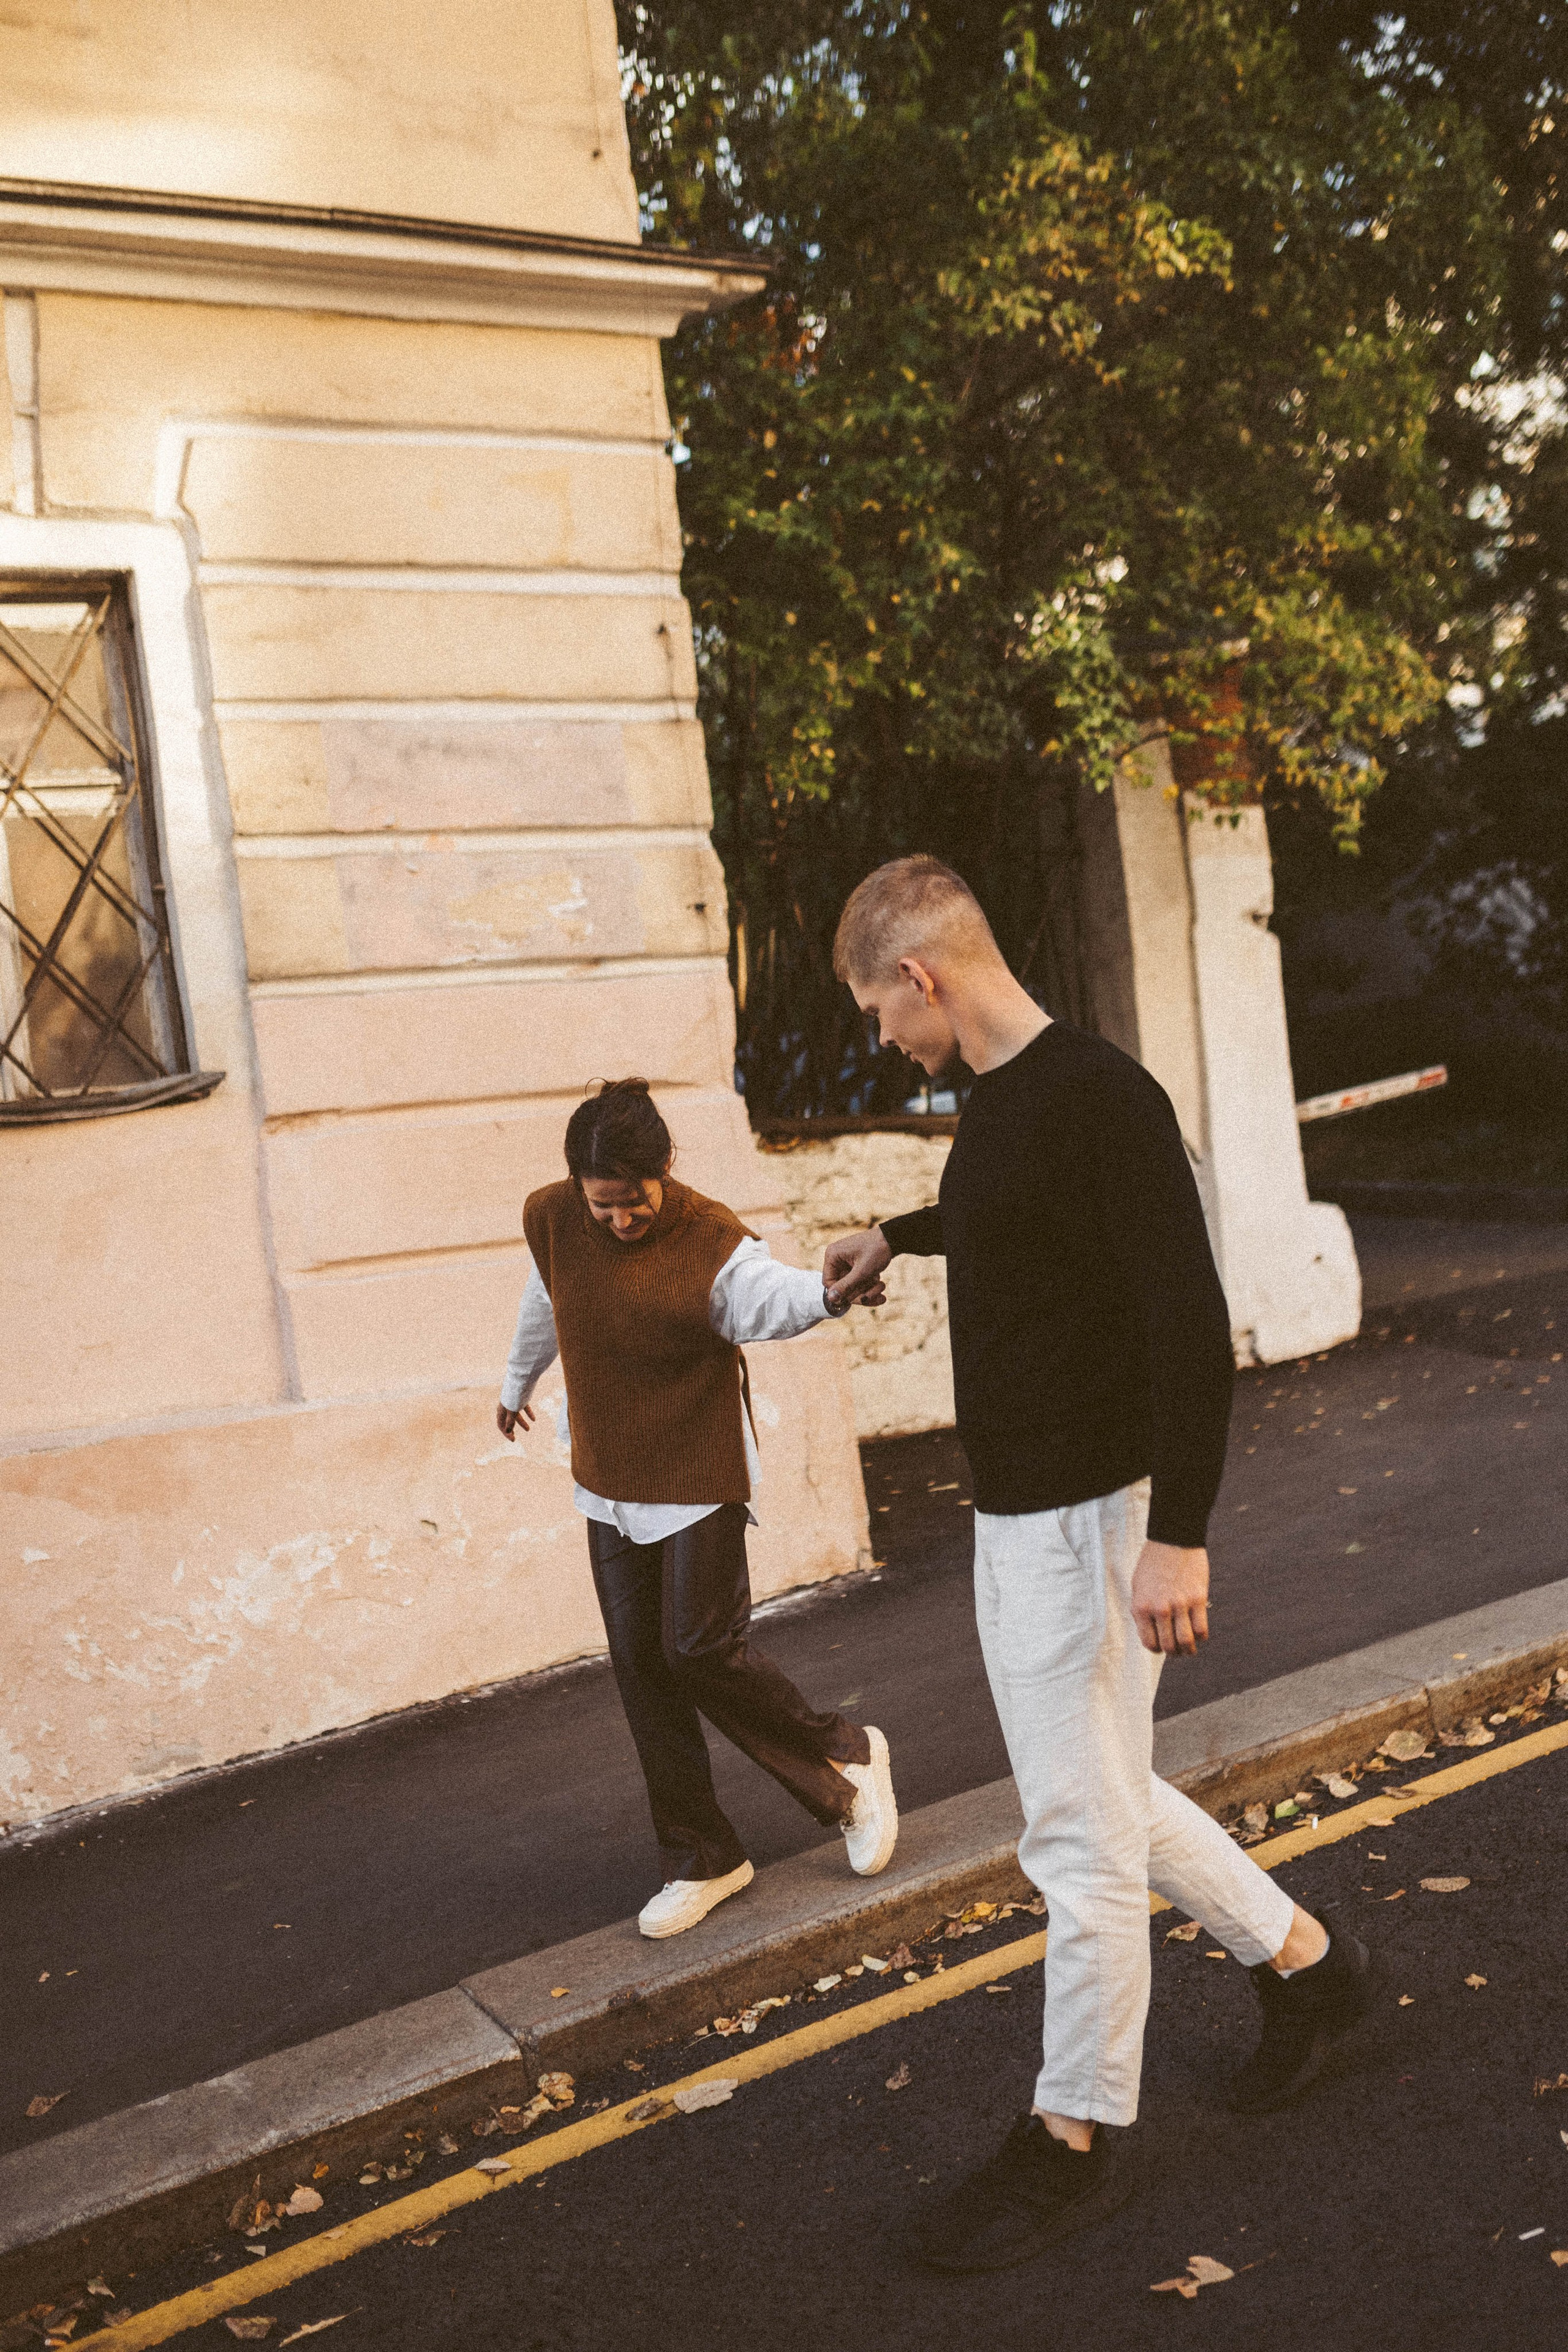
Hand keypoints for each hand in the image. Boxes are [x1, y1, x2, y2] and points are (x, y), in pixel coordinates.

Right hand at [496, 1400, 535, 1441]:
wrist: (520, 1382)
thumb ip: (510, 1421)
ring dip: (522, 1423)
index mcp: (501, 1411)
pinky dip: (528, 1414)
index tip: (513, 1439)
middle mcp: (506, 1408)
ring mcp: (513, 1404)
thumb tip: (508, 1431)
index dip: (506, 1433)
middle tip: (514, 1437)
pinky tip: (533, 1419)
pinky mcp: (521, 1400)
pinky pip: (524, 1408)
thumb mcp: (512, 1411)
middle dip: (511, 1428)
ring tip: (528, 1429)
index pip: (501, 1425)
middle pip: (507, 1421)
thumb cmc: (513, 1398)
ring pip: (517, 1416)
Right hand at [823, 1224, 891, 1309]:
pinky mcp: (855, 1266)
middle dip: (861, 1292)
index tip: (857, 1298)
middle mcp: (837, 1259)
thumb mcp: (862, 1271)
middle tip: (878, 1291)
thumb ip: (846, 1286)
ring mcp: (846, 1263)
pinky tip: (881, 1284)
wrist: (893, 1238)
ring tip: (882, 1285)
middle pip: (842, 1287)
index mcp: (832, 1256)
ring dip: (868, 1290)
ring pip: (852, 1287)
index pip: (829, 1283)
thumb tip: (830, 1299)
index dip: (842, 1294)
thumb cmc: (877, 1250)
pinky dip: (869, 1286)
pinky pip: (858, 1283)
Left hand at [1130, 1540, 1209, 1655]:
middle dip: (1174, 1652)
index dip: (1156, 1649)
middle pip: (1168, 1646)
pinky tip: (1200, 1634)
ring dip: (1189, 1650)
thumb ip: (1142, 1610)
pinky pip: (1202, 1629)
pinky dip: (1201, 1637)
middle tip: (1178, 1650)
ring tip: (1190, 1649)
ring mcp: (1179, 1605)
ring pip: (1186, 1641)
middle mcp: (1159, 1609)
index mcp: (1141, 1607)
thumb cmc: (1153, 1562)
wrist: (1172, 1540)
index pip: (1149, 1642)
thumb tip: (1150, 1632)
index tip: (1162, 1647)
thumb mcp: (1138, 1586)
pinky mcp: (1197, 1599)